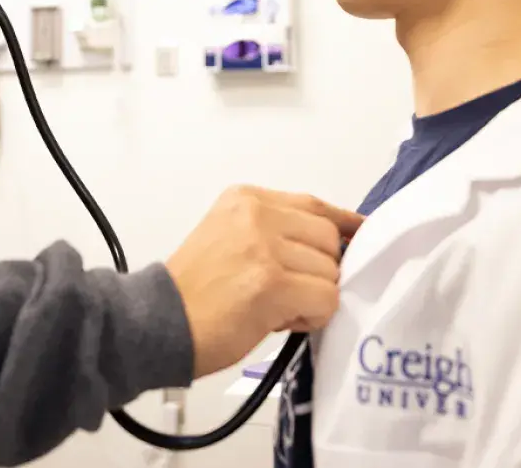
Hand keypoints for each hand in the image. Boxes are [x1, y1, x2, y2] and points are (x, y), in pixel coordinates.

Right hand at [164, 185, 363, 378]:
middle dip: (319, 270)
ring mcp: (265, 247)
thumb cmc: (194, 291)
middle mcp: (257, 214)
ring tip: (277, 308)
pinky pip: (325, 299)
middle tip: (289, 292)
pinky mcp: (273, 282)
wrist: (159, 322)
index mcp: (246, 199)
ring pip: (330, 272)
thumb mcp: (230, 237)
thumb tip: (331, 246)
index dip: (342, 224)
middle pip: (328, 239)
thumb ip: (276, 231)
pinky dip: (311, 317)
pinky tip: (281, 321)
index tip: (360, 234)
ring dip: (313, 297)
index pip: (313, 205)